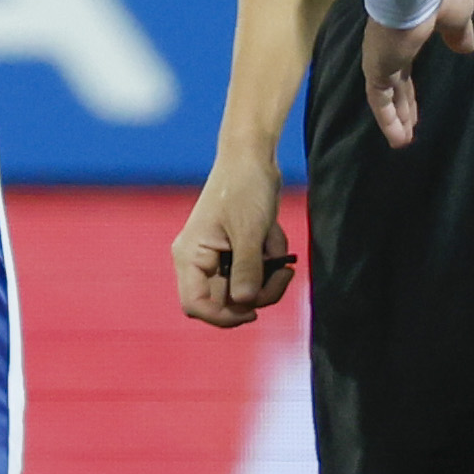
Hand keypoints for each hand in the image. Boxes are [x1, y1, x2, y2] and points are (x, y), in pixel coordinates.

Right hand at [171, 151, 298, 326]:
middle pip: (225, 300)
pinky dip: (269, 259)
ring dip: (267, 273)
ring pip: (243, 288)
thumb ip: (247, 270)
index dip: (222, 316)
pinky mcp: (234, 250)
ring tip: (277, 246)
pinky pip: (254, 271)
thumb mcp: (249, 232)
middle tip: (283, 275)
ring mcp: (217, 256)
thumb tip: (244, 303)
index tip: (253, 312)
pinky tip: (273, 235)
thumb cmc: (245, 188)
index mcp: (191, 256)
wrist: (252, 157)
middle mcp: (199, 260)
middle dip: (257, 291)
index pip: (195, 305)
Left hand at [356, 0, 473, 148]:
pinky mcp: (376, 67)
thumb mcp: (459, 15)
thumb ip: (459, 33)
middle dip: (403, 105)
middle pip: (395, 83)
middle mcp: (390, 46)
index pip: (406, 63)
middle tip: (409, 124)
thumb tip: (465, 47)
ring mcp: (381, 57)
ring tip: (402, 141)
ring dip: (395, 118)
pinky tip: (399, 139)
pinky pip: (380, 100)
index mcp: (408, 30)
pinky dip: (388, 119)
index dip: (412, 82)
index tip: (417, 99)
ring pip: (386, 94)